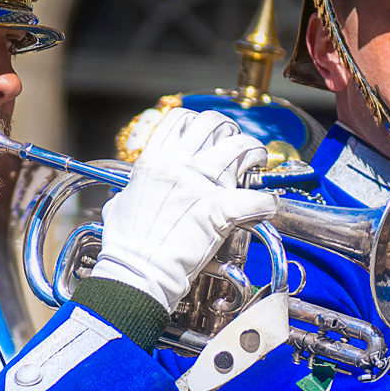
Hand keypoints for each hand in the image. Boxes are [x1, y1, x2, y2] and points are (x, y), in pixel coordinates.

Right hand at [90, 110, 274, 313]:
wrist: (138, 272)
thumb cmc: (126, 246)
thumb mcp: (121, 204)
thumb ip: (132, 190)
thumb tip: (131, 192)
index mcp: (153, 160)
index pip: (182, 119)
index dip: (200, 122)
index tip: (208, 135)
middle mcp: (178, 165)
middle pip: (215, 125)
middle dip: (230, 131)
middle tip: (237, 146)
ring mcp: (200, 185)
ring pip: (240, 147)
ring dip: (254, 151)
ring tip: (258, 161)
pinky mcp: (219, 210)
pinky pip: (256, 197)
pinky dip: (267, 201)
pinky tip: (268, 203)